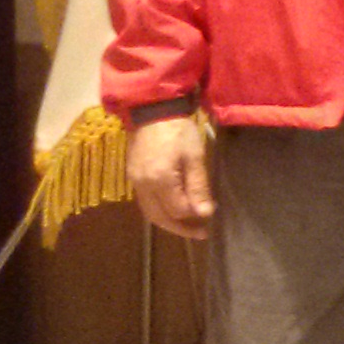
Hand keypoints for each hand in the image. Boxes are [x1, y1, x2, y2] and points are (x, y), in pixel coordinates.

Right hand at [129, 114, 214, 240]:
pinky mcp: (132, 176)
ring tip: (189, 226)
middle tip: (200, 233)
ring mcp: (134, 181)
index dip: (195, 215)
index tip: (211, 216)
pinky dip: (159, 210)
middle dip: (180, 228)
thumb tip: (204, 213)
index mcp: (159, 180)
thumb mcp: (194, 157)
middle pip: (159, 217)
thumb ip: (198, 186)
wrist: (152, 110)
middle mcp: (142, 185)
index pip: (177, 209)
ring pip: (150, 212)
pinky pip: (145, 201)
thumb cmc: (178, 131)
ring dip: (168, 221)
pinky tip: (173, 209)